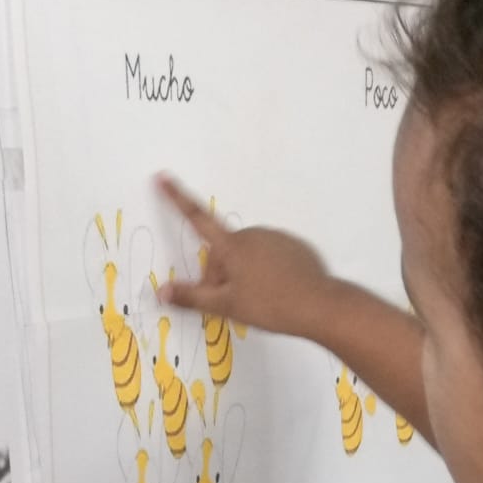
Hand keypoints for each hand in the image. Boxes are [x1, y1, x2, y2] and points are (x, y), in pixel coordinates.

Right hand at [155, 173, 333, 337]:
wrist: (321, 305)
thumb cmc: (270, 305)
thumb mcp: (227, 306)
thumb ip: (192, 297)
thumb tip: (161, 291)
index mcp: (232, 245)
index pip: (197, 219)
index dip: (177, 198)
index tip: (163, 177)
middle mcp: (253, 234)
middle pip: (224, 252)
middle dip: (221, 274)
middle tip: (231, 302)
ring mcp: (276, 238)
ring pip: (247, 256)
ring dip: (243, 274)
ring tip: (258, 300)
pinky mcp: (294, 247)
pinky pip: (270, 257)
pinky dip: (266, 272)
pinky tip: (277, 293)